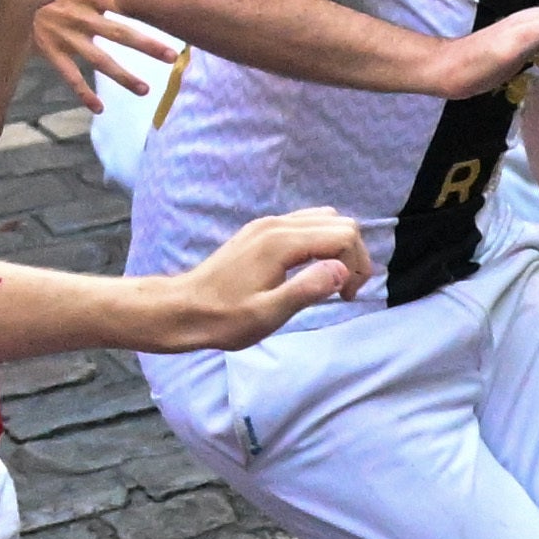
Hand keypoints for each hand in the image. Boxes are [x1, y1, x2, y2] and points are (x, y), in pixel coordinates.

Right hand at [37, 0, 185, 109]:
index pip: (125, 3)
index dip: (148, 10)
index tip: (174, 19)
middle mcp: (81, 16)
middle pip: (119, 33)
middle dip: (146, 45)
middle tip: (171, 57)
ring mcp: (66, 36)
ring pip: (99, 59)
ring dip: (122, 75)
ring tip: (145, 89)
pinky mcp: (50, 51)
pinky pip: (69, 76)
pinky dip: (83, 94)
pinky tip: (99, 109)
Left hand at [158, 209, 372, 345]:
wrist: (181, 309)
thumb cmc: (224, 318)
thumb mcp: (268, 313)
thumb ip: (307, 289)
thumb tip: (343, 270)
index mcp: (281, 242)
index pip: (343, 236)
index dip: (356, 265)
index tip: (345, 297)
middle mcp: (277, 224)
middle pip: (339, 223)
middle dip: (353, 256)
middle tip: (343, 291)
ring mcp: (267, 224)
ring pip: (324, 220)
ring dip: (339, 247)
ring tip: (331, 280)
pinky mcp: (261, 231)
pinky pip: (305, 224)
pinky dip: (320, 242)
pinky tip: (310, 269)